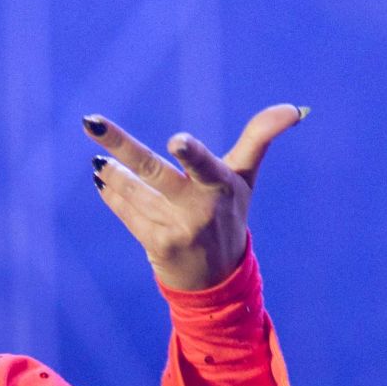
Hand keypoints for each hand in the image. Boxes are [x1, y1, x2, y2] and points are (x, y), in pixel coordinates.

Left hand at [84, 104, 305, 290]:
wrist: (217, 277)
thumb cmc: (230, 212)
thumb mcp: (245, 177)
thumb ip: (260, 137)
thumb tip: (294, 108)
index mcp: (222, 185)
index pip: (208, 166)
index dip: (194, 154)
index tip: (177, 141)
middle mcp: (199, 207)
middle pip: (155, 171)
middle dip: (122, 146)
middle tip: (92, 123)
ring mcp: (176, 228)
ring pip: (135, 192)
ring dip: (114, 174)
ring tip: (99, 158)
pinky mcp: (157, 244)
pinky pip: (127, 213)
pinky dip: (113, 193)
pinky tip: (102, 178)